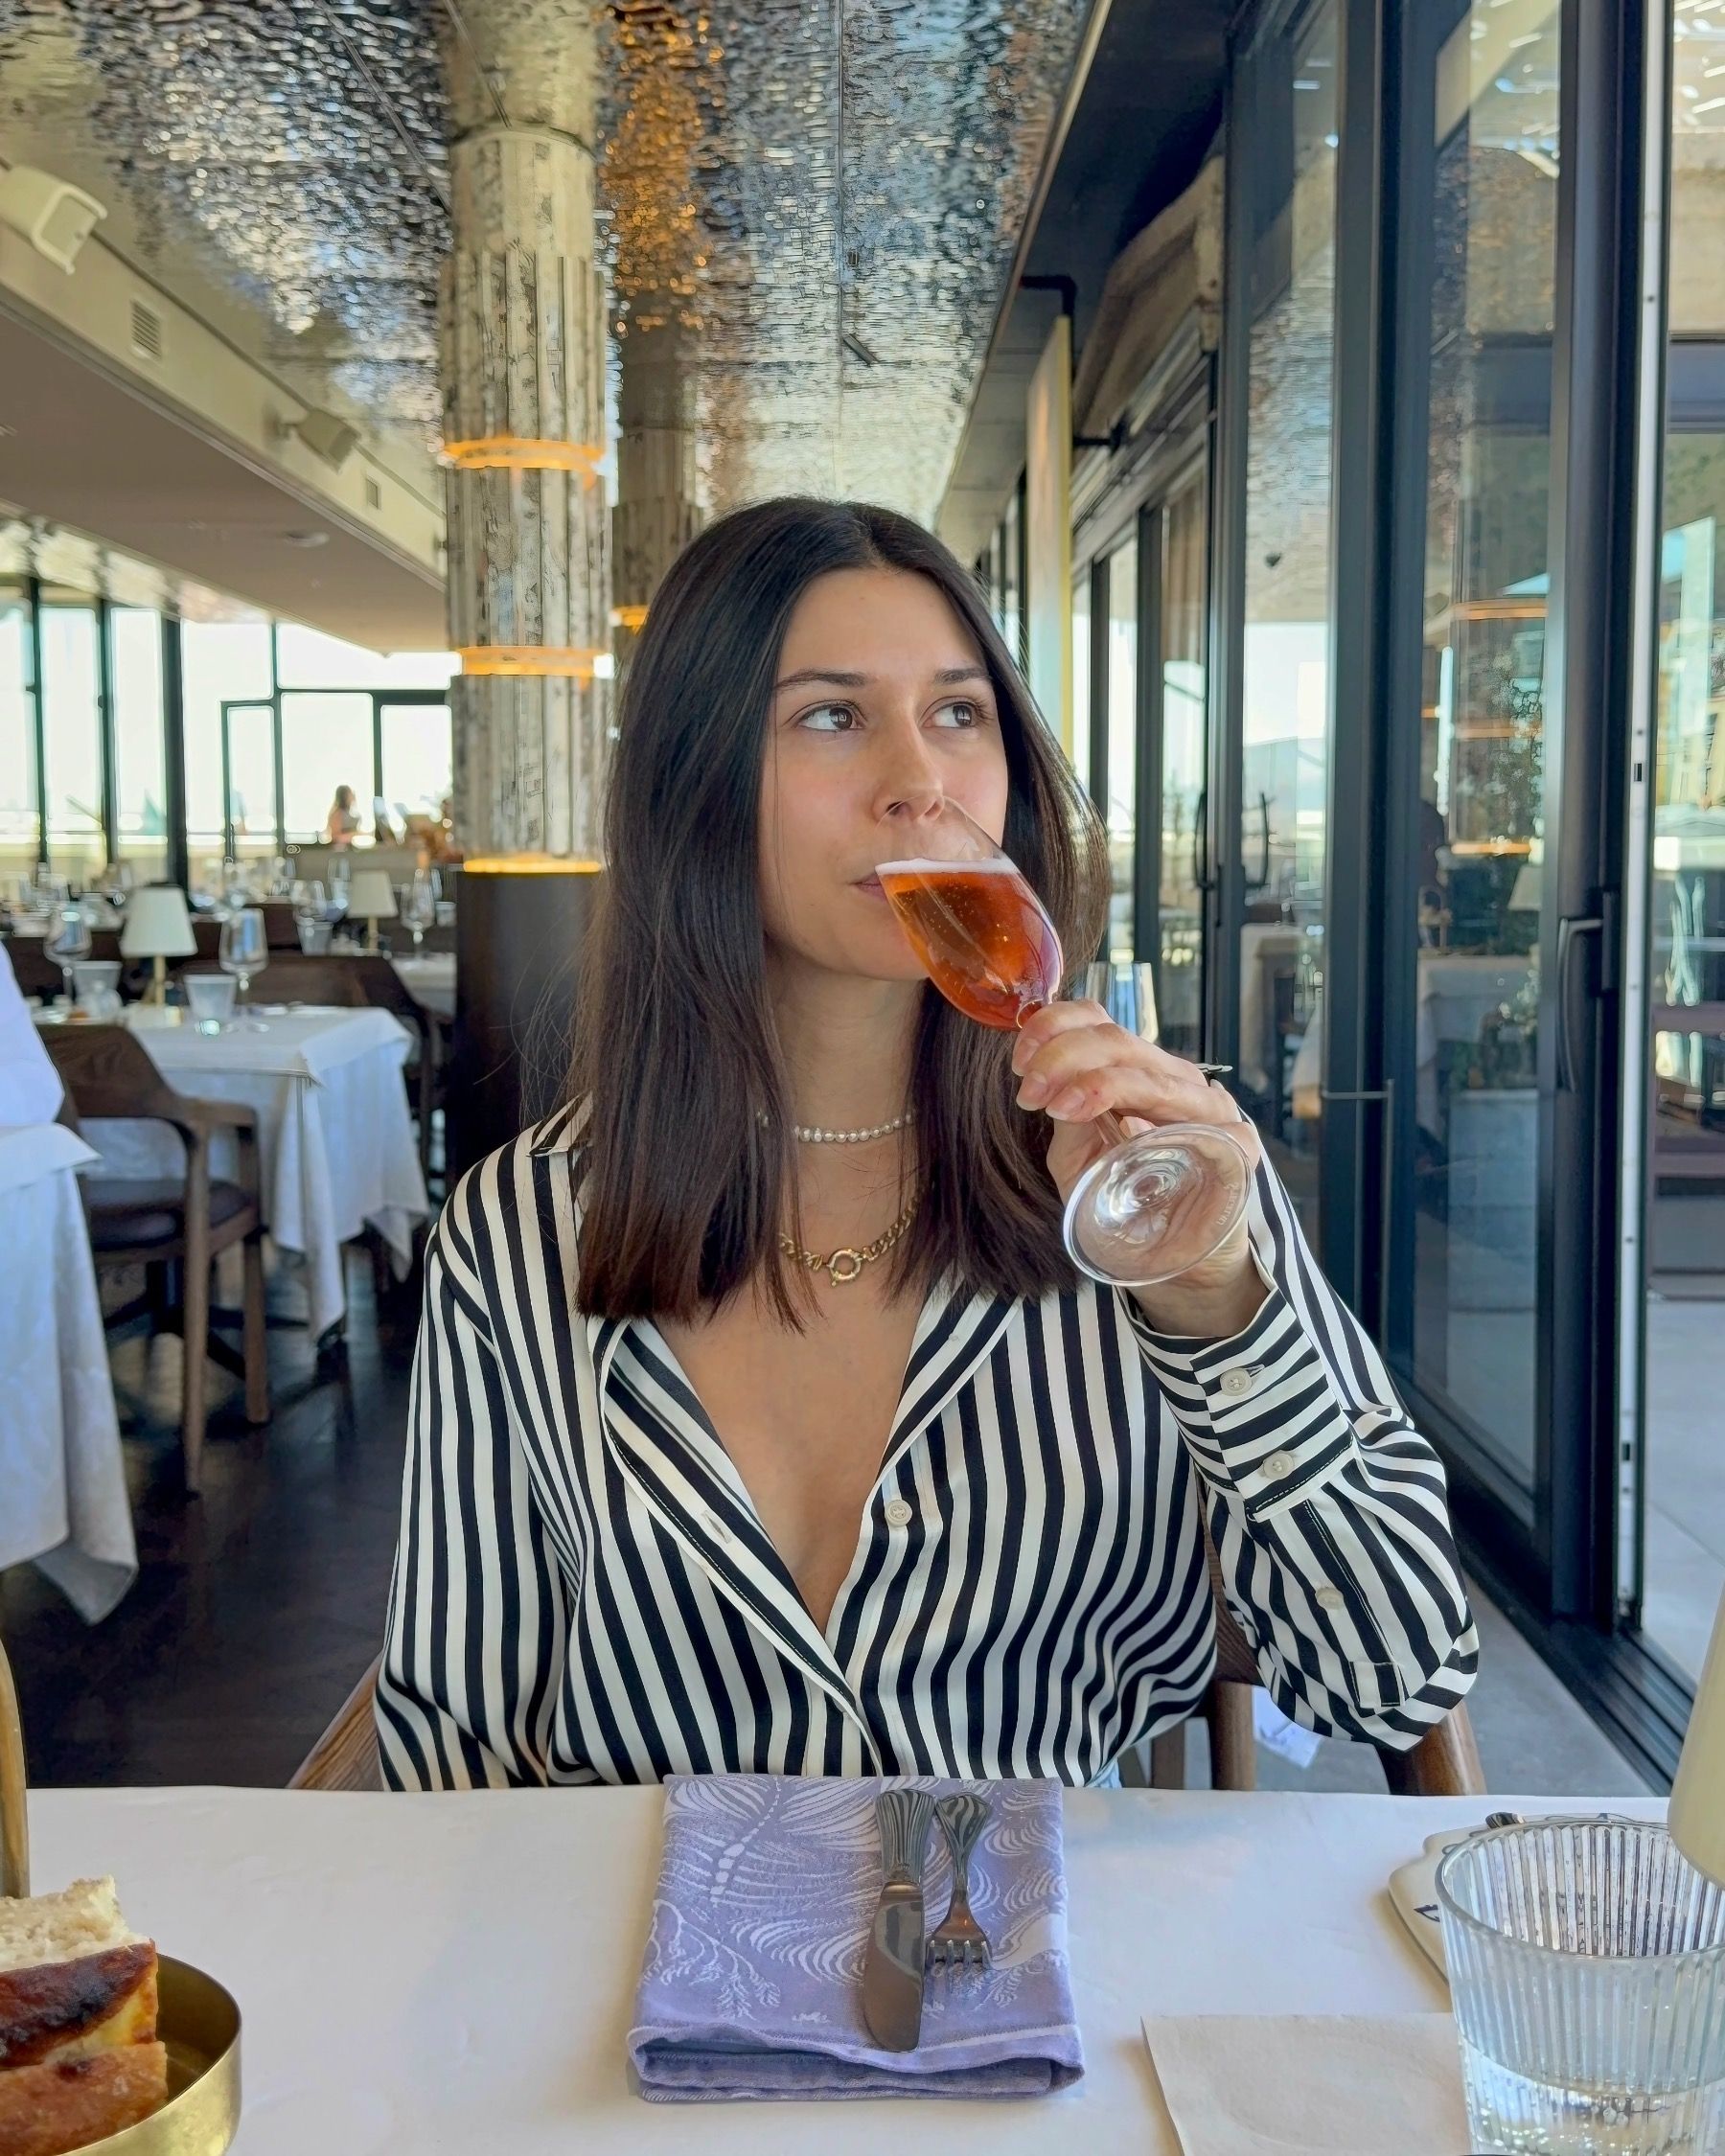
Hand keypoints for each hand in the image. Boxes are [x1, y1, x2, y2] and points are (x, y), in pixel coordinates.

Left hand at [1011, 1001, 1266, 1337]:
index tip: (1019, 1061)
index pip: (1099, 1023)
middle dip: (1063, 1057)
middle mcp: (1176, 1080)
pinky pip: (1200, 1125)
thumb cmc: (1126, 1205)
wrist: (1178, 1260)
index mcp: (1138, 1072)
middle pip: (1118, 1042)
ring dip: (1097, 1083)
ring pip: (1151, 1076)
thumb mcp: (1079, 1157)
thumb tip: (1044, 1081)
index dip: (1054, 1028)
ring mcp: (1209, 1111)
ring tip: (1058, 1105)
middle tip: (1029, 1090)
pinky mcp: (1235, 1147)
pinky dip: (1160, 1124)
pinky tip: (1127, 1133)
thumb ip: (1066, 1117)